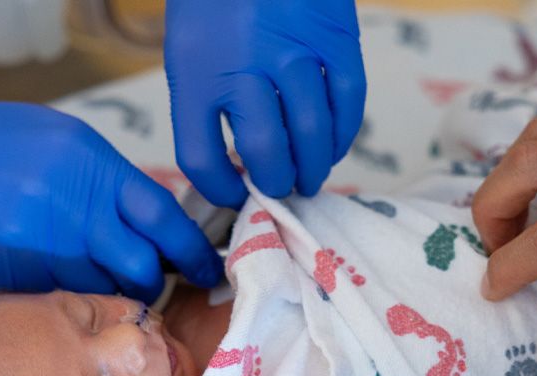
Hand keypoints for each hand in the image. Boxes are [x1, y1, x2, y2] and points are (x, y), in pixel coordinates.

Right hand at [0, 55, 221, 300]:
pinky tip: (62, 289)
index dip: (194, 252)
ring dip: (113, 296)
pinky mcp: (15, 280)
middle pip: (142, 268)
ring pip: (104, 293)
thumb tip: (152, 220)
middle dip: (153, 282)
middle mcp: (74, 212)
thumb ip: (110, 182)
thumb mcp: (63, 143)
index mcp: (93, 169)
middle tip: (151, 282)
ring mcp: (43, 250)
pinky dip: (71, 302)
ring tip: (102, 286)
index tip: (208, 270)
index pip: (166, 220)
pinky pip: (62, 302)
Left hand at [164, 0, 365, 206]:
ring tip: (308, 177)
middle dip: (276, 184)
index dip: (220, 190)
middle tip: (281, 189)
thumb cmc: (215, 1)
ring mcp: (296, 52)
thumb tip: (236, 167)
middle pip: (266, 154)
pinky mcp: (337, 39)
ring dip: (313, 169)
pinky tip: (332, 146)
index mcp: (196, 72)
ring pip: (312, 136)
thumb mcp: (188, 50)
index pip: (201, 159)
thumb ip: (205, 104)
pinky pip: (348, 104)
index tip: (234, 194)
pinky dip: (342, 135)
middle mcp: (244, 66)